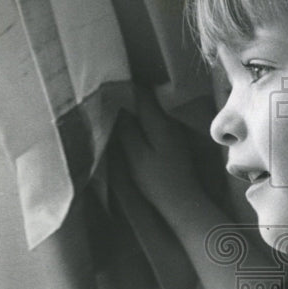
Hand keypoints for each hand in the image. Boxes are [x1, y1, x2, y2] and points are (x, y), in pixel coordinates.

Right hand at [116, 86, 204, 215]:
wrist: (182, 201)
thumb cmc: (156, 180)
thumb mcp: (136, 155)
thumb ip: (127, 129)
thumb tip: (116, 105)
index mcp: (159, 122)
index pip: (140, 93)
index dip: (122, 87)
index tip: (105, 87)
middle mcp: (168, 121)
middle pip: (146, 99)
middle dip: (127, 96)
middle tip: (106, 98)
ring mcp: (172, 130)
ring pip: (150, 110)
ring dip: (133, 108)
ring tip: (114, 110)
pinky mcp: (171, 140)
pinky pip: (153, 121)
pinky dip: (141, 120)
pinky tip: (130, 126)